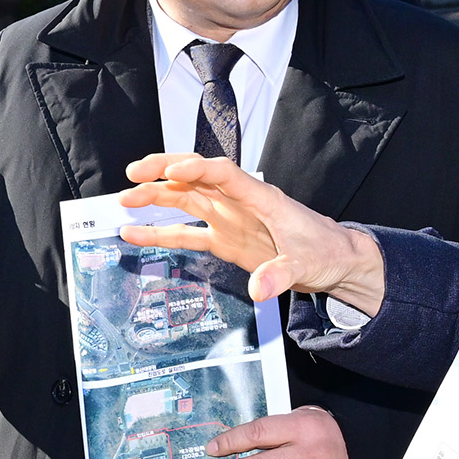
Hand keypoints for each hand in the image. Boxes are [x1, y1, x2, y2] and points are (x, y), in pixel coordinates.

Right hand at [117, 153, 386, 313]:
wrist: (333, 262)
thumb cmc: (325, 251)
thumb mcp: (307, 263)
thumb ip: (281, 274)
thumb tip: (260, 288)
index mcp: (261, 197)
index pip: (225, 174)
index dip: (197, 169)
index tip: (172, 171)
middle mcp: (239, 202)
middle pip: (196, 177)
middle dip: (164, 172)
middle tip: (134, 174)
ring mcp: (228, 219)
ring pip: (185, 199)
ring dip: (156, 198)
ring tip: (125, 200)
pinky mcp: (223, 239)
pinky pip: (186, 233)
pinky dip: (160, 233)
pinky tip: (135, 233)